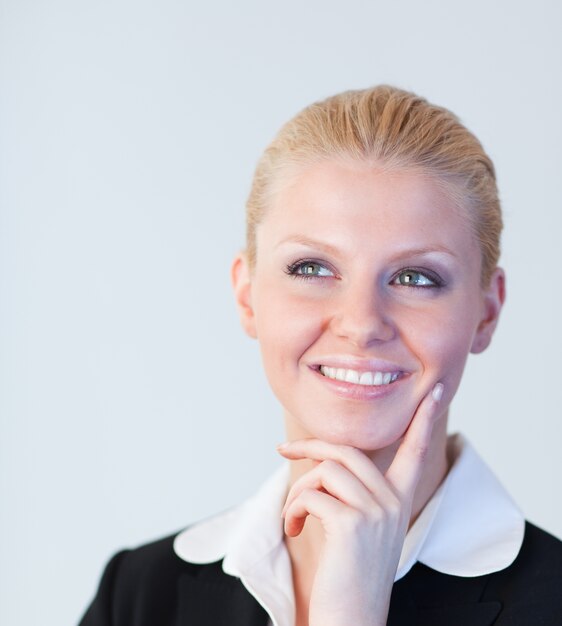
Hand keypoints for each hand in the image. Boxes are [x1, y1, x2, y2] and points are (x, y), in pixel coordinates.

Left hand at [277, 382, 443, 625]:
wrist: (350, 620)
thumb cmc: (348, 573)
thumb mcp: (360, 527)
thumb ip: (353, 492)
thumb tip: (324, 459)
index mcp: (400, 500)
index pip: (416, 451)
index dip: (424, 421)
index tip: (432, 394)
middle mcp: (394, 502)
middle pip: (347, 450)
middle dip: (310, 446)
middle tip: (283, 448)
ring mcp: (376, 512)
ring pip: (325, 470)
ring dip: (298, 491)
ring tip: (295, 515)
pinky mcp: (352, 524)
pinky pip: (311, 495)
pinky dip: (292, 509)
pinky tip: (294, 529)